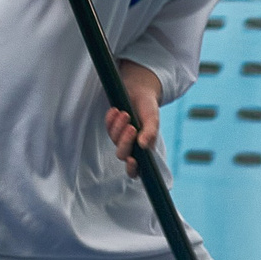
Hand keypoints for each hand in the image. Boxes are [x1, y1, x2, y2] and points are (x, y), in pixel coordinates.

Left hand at [106, 60, 160, 175]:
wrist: (139, 90)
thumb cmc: (148, 106)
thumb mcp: (153, 118)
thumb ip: (150, 132)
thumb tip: (143, 146)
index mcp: (145, 149)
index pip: (137, 169)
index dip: (133, 169)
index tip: (132, 160)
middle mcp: (132, 146)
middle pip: (122, 154)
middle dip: (125, 141)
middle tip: (131, 126)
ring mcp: (120, 137)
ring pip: (114, 140)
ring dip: (118, 127)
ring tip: (125, 113)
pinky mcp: (112, 127)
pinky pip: (107, 128)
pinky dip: (110, 120)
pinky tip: (115, 110)